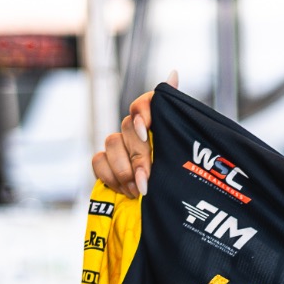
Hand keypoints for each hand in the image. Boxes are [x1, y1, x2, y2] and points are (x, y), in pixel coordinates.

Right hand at [90, 71, 176, 194]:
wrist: (166, 209)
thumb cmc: (179, 180)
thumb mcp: (184, 151)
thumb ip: (178, 116)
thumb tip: (173, 73)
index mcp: (158, 125)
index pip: (145, 103)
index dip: (142, 111)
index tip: (145, 129)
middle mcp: (137, 131)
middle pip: (128, 127)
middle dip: (137, 155)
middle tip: (146, 178)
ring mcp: (120, 147)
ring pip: (111, 142)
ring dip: (124, 169)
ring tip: (139, 191)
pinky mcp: (105, 164)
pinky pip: (98, 160)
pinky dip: (111, 177)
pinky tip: (126, 192)